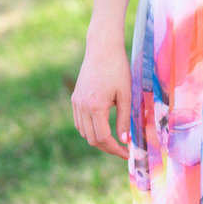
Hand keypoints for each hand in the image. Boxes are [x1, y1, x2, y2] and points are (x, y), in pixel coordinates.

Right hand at [70, 32, 131, 159]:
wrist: (102, 49)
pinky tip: (103, 129)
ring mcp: (76, 103)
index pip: (103, 137)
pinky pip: (80, 122)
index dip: (115, 149)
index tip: (127, 154)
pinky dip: (90, 130)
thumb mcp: (126, 94)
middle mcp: (82, 107)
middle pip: (91, 138)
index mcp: (95, 106)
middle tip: (123, 150)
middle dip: (107, 147)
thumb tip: (124, 140)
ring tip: (115, 142)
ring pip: (84, 132)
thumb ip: (125, 118)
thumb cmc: (118, 69)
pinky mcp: (75, 99)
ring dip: (98, 140)